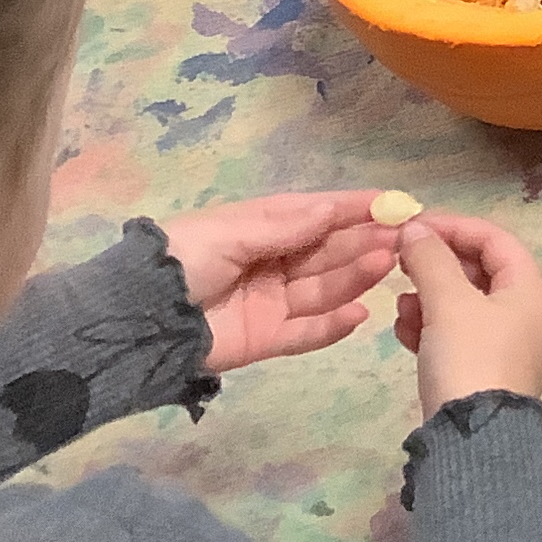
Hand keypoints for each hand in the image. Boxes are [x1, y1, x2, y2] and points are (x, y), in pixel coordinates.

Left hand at [159, 192, 400, 373]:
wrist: (137, 319)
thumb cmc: (182, 260)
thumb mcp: (230, 232)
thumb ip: (284, 225)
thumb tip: (333, 208)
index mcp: (263, 227)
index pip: (319, 214)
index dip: (356, 208)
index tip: (397, 202)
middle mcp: (274, 262)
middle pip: (329, 251)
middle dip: (365, 241)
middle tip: (404, 238)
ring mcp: (273, 302)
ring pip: (325, 288)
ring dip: (356, 276)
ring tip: (386, 264)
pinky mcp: (268, 339)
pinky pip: (308, 333)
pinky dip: (333, 326)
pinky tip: (359, 314)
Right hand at [392, 212, 541, 415]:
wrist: (474, 441)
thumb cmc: (469, 360)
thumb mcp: (448, 303)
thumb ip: (430, 259)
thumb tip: (415, 229)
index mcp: (531, 289)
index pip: (495, 239)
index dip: (454, 226)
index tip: (413, 226)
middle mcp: (528, 313)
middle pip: (480, 270)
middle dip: (437, 265)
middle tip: (400, 264)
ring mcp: (509, 345)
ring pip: (465, 304)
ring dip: (429, 297)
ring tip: (401, 305)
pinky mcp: (487, 371)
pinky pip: (459, 335)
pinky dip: (432, 327)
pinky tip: (404, 332)